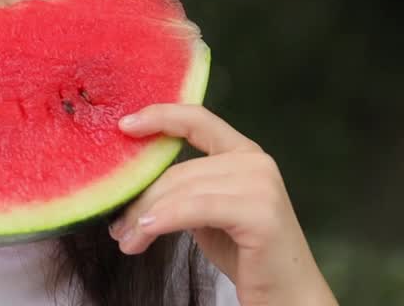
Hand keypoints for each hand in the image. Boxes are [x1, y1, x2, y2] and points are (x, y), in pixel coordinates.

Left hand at [108, 104, 336, 305]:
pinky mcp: (258, 212)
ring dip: (144, 217)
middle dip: (140, 198)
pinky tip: (144, 233)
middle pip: (178, 170)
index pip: (197, 119)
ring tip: (125, 240)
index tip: (123, 126)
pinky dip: (163, 219)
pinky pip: (194, 209)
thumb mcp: (208, 211)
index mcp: (244, 153)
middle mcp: (254, 162)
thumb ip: (185, 188)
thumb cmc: (246, 255)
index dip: (159, 116)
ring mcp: (259, 184)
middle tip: (116, 226)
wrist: (288, 295)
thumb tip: (132, 182)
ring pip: (181, 190)